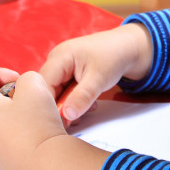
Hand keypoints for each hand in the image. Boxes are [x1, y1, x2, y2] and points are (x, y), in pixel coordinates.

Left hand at [0, 67, 109, 169]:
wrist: (46, 168)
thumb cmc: (38, 126)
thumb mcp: (36, 86)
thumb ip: (27, 78)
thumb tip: (25, 88)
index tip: (18, 80)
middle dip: (11, 94)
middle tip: (31, 99)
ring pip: (0, 121)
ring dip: (17, 113)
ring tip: (38, 118)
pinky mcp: (4, 161)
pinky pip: (8, 139)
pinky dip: (21, 132)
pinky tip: (39, 136)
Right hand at [39, 23, 153, 123]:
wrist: (126, 47)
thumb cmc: (113, 57)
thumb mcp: (99, 79)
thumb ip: (82, 97)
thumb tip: (66, 116)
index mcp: (59, 57)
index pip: (43, 85)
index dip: (48, 104)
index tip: (61, 122)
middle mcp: (56, 61)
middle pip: (47, 89)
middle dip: (59, 107)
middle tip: (74, 121)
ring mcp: (61, 67)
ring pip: (56, 92)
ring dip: (69, 105)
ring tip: (87, 110)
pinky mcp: (67, 73)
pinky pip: (64, 90)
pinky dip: (74, 100)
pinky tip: (89, 104)